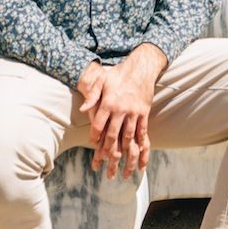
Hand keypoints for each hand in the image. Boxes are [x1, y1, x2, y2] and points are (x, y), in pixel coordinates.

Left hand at [76, 43, 166, 178]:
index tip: (92, 144)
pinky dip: (140, 142)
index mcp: (109, 102)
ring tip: (120, 161)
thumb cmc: (119, 73)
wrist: (141, 67)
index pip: (99, 124)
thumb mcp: (102, 80)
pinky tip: (137, 152)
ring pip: (128, 136)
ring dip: (124, 151)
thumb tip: (83, 109)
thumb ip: (92, 95)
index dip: (94, 136)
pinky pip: (142, 130)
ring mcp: (134, 112)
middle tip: (104, 161)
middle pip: (112, 134)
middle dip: (107, 150)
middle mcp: (121, 109)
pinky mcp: (144, 112)